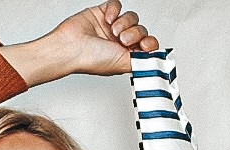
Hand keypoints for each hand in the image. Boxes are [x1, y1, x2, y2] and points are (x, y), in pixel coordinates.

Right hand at [0, 0, 158, 86]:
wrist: (71, 48)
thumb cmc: (91, 60)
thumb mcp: (124, 65)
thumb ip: (143, 61)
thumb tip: (159, 60)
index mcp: (127, 56)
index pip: (148, 46)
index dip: (149, 43)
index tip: (144, 46)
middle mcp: (121, 42)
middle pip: (141, 30)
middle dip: (135, 33)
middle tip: (123, 40)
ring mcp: (112, 27)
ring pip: (131, 17)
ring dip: (124, 22)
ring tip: (113, 30)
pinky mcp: (103, 13)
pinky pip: (117, 5)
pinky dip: (114, 10)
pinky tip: (107, 19)